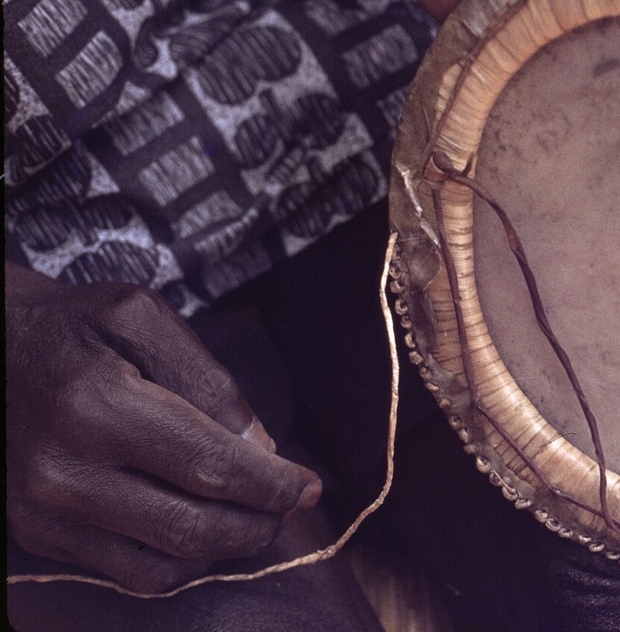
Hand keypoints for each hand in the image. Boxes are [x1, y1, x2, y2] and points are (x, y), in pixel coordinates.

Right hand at [5, 263, 321, 593]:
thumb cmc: (75, 326)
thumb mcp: (142, 318)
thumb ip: (207, 379)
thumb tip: (258, 446)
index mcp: (97, 409)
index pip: (209, 467)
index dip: (271, 485)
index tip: (309, 488)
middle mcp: (65, 472)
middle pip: (191, 526)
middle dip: (258, 523)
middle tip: (290, 506)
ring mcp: (46, 513)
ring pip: (163, 564)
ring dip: (225, 549)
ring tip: (255, 517)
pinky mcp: (39, 535)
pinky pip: (127, 573)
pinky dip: (179, 563)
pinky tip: (205, 530)